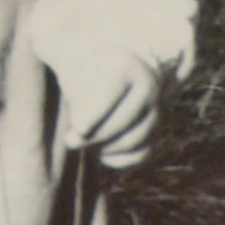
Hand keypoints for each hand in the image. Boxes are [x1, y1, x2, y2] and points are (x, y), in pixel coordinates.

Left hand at [65, 55, 160, 170]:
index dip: (93, 117)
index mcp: (127, 65)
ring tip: (85, 142)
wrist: (98, 70)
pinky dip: (118, 158)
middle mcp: (148, 85)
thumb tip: (76, 138)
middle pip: (122, 122)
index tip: (75, 126)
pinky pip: (140, 154)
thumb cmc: (81, 74)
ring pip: (132, 140)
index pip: (111, 97)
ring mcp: (155, 108)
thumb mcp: (74, 80)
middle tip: (69, 139)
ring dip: (104, 147)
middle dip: (92, 136)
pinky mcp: (155, 130)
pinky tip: (101, 152)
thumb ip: (76, 105)